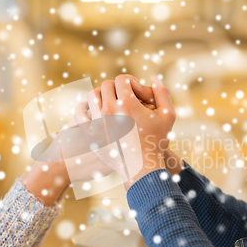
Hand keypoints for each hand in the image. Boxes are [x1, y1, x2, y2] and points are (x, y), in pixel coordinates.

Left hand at [90, 74, 175, 189]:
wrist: (142, 169)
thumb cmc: (157, 142)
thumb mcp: (167, 115)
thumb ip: (162, 93)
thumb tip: (154, 77)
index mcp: (127, 104)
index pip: (122, 79)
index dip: (132, 83)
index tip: (139, 96)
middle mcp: (109, 110)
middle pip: (107, 85)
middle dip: (119, 89)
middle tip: (127, 100)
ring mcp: (97, 122)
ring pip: (93, 95)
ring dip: (103, 95)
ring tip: (113, 105)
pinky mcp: (90, 134)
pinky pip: (79, 112)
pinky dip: (85, 107)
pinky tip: (96, 112)